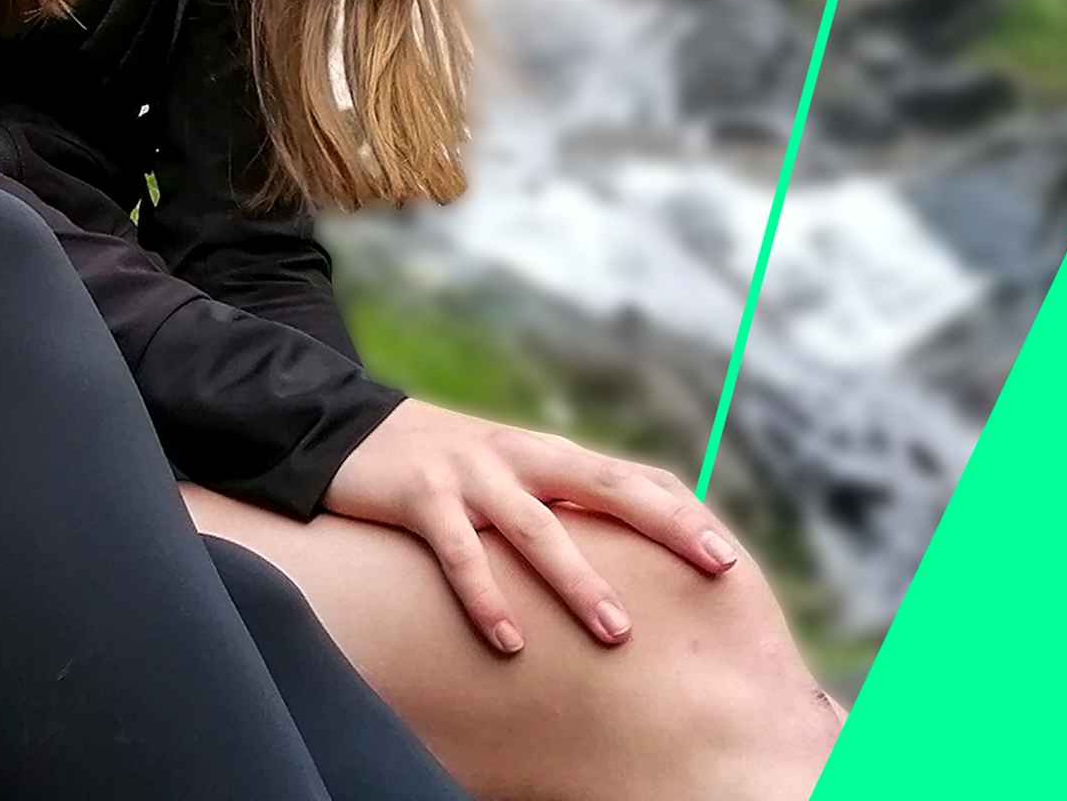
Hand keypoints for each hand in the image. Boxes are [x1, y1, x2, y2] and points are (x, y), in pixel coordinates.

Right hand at [320, 398, 742, 655]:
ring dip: (580, 582)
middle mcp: (519, 457)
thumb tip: (617, 553)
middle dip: (667, 525)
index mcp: (546, 453)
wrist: (341, 425)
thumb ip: (555, 502)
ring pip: (538, 529)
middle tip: (716, 565)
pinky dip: (486, 597)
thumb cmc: (437, 464)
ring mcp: (471, 474)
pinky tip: (508, 639)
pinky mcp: (421, 495)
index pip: (630, 476)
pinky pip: (460, 552)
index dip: (681, 511)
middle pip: (608, 487)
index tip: (725, 554)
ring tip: (616, 632)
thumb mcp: (504, 473)